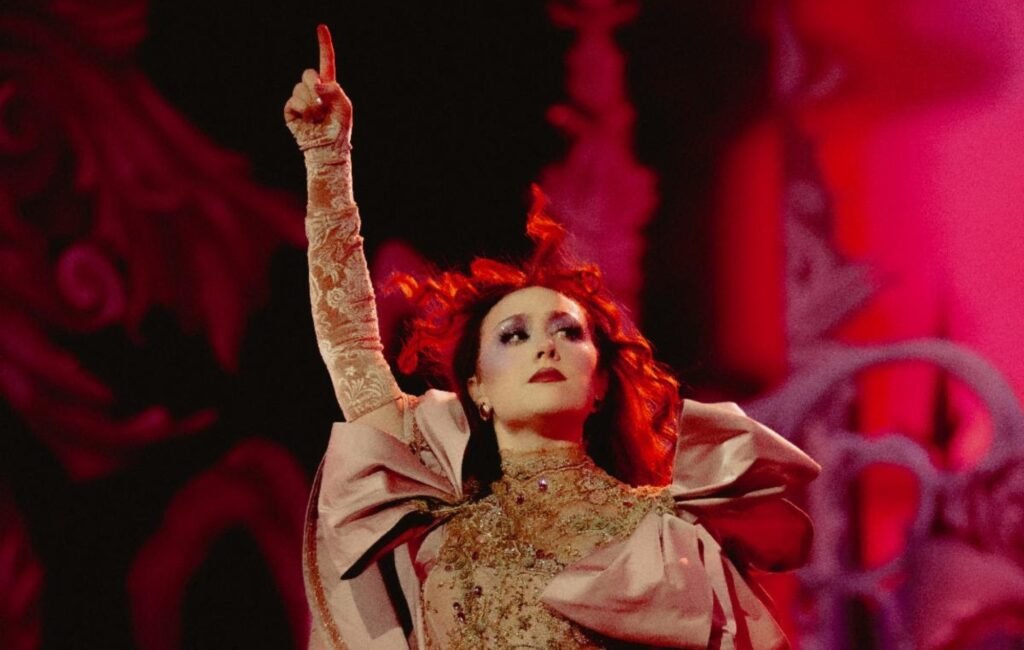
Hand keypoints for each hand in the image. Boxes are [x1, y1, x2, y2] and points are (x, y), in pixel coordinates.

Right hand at [284, 25, 351, 150]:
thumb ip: (334, 91)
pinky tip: (307, 120)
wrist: (327, 149)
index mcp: (329, 87)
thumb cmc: (339, 130)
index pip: (326, 62)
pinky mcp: (291, 110)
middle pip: (308, 73)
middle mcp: (313, 90)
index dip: (324, 44)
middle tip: (321, 103)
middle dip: (314, 85)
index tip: (321, 27)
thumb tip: (317, 84)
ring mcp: (300, 99)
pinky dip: (302, 110)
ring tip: (317, 117)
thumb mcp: (344, 108)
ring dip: (311, 104)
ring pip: (300, 88)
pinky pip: (293, 101)